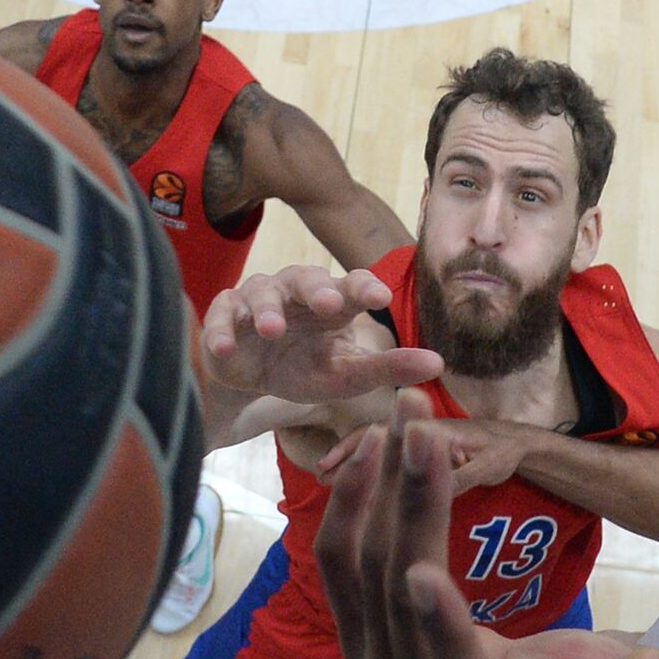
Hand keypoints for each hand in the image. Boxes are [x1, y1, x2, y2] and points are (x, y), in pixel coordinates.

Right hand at [201, 265, 442, 402]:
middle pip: (306, 279)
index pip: (353, 285)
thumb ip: (389, 367)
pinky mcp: (224, 316)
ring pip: (261, 292)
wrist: (254, 379)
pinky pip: (221, 318)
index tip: (380, 298)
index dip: (365, 287)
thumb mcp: (348, 374)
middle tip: (328, 304)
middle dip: (316, 289)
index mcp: (333, 303)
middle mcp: (296, 292)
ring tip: (270, 329)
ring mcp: (257, 299)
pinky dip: (220, 332)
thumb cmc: (307, 368)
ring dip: (266, 310)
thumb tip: (439, 363)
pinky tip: (224, 348)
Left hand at [314, 389, 658, 658]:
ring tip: (401, 418)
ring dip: (379, 488)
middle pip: (402, 605)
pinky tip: (370, 448)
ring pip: (363, 575)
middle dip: (413, 508)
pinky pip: (342, 568)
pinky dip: (355, 504)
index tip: (425, 574)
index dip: (444, 630)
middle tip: (424, 431)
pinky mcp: (364, 639)